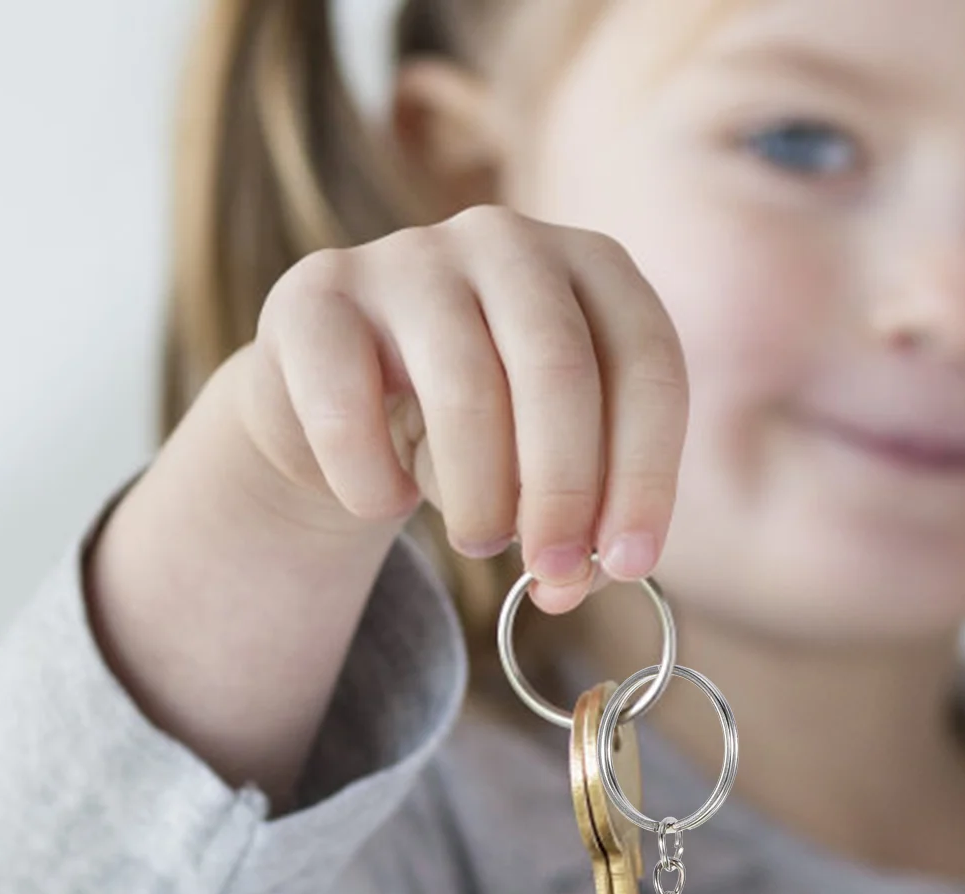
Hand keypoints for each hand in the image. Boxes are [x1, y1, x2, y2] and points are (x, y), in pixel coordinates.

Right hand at [236, 205, 689, 612]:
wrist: (340, 405)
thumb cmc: (477, 436)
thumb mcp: (548, 469)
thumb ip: (580, 522)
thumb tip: (567, 582)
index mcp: (596, 269)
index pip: (648, 365)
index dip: (646, 475)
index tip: (628, 564)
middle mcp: (509, 241)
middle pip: (560, 370)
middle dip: (565, 492)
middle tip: (553, 572)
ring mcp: (409, 256)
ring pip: (465, 389)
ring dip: (479, 497)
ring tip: (478, 543)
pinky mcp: (316, 294)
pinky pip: (352, 410)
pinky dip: (374, 483)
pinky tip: (385, 502)